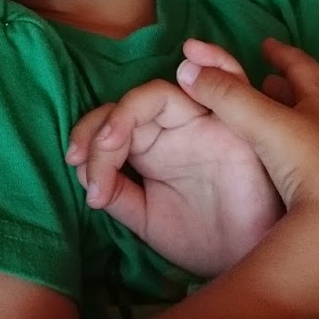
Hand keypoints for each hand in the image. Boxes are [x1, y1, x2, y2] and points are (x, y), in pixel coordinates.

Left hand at [65, 41, 281, 276]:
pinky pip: (233, 80)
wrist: (243, 263)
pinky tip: (194, 55)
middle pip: (133, 103)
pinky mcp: (239, 127)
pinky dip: (217, 60)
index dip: (87, 136)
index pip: (113, 122)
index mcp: (152, 145)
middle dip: (102, 127)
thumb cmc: (199, 238)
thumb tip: (83, 172)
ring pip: (168, 90)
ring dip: (131, 108)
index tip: (75, 165)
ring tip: (110, 138)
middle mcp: (176, 127)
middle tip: (85, 159)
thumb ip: (117, 191)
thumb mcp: (144, 216)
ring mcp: (207, 123)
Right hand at [178, 38, 318, 224]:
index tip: (267, 45)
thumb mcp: (265, 125)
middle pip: (317, 95)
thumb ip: (227, 96)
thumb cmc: (311, 166)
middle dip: (290, 86)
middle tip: (269, 80)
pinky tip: (297, 163)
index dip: (281, 54)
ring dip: (300, 118)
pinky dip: (309, 148)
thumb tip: (187, 69)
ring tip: (279, 117)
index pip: (303, 66)